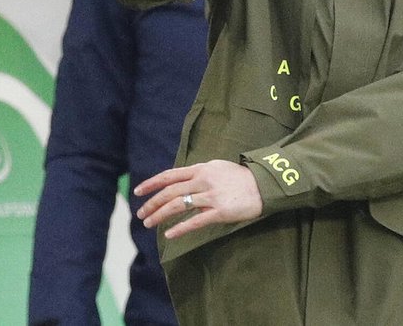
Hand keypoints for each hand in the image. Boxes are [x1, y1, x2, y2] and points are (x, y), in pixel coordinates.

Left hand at [134, 160, 263, 238]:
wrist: (265, 185)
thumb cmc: (241, 178)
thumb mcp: (218, 168)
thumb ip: (199, 174)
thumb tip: (182, 182)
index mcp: (201, 168)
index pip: (170, 175)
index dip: (152, 183)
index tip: (138, 191)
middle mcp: (203, 180)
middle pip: (170, 192)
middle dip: (152, 203)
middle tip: (140, 215)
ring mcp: (212, 196)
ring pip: (178, 206)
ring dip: (160, 215)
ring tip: (149, 223)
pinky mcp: (220, 211)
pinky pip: (196, 221)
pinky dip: (180, 228)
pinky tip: (169, 235)